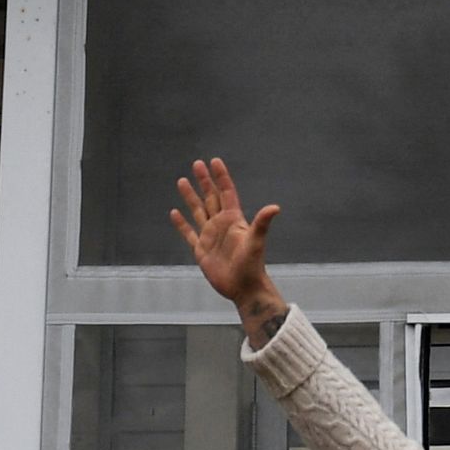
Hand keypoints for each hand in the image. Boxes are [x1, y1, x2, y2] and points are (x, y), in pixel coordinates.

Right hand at [172, 157, 288, 345]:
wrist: (243, 287)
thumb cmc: (252, 265)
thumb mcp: (256, 242)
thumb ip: (262, 224)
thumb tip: (275, 207)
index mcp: (233, 219)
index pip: (226, 193)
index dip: (221, 177)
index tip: (214, 161)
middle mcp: (221, 224)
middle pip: (210, 197)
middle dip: (204, 181)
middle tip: (196, 163)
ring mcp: (210, 236)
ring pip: (198, 211)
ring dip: (190, 197)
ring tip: (182, 181)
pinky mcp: (201, 250)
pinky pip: (189, 233)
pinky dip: (181, 224)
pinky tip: (174, 213)